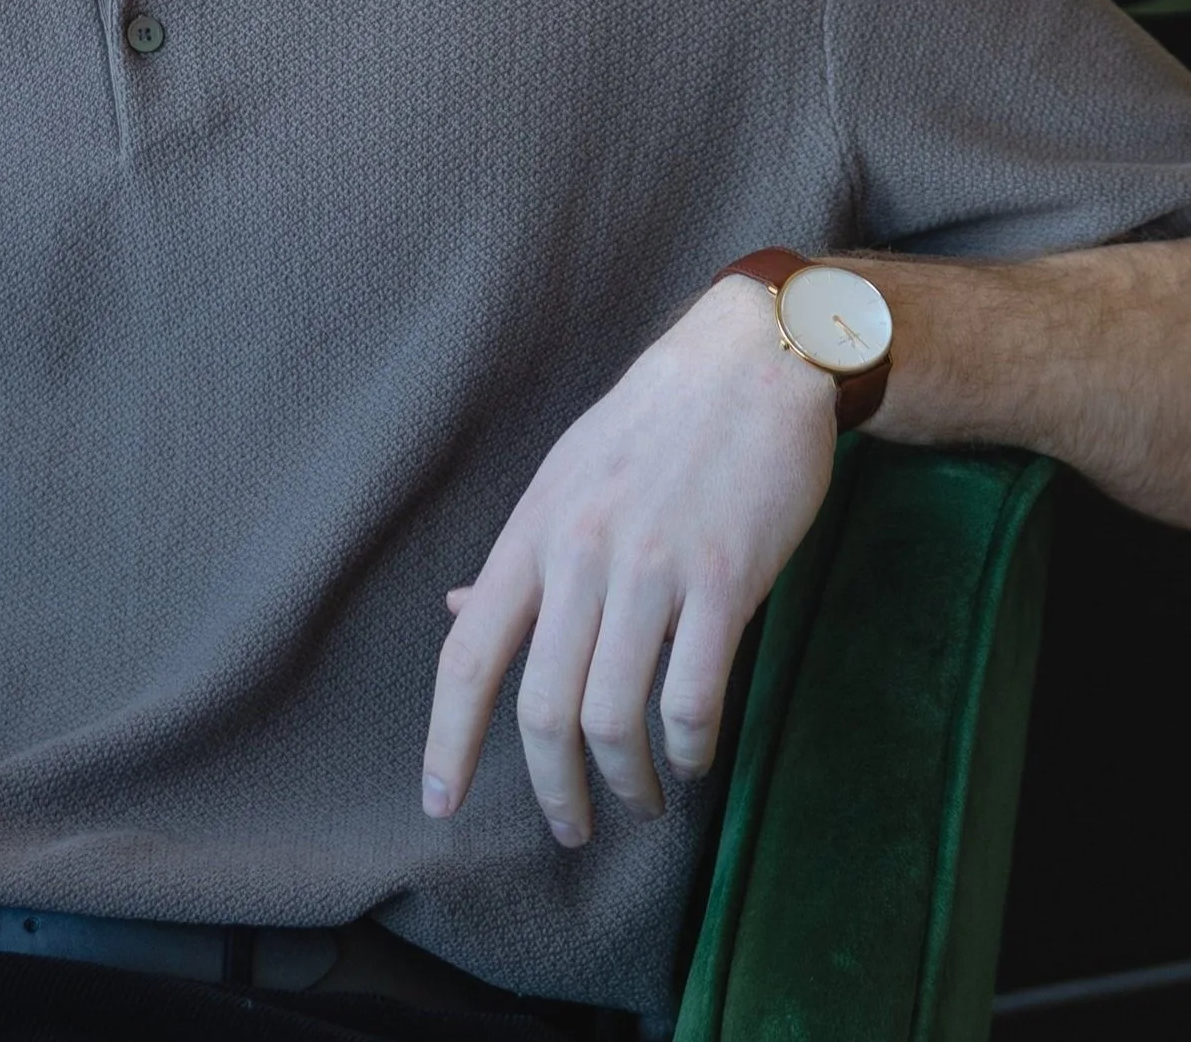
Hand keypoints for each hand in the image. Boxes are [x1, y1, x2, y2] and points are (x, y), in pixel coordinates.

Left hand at [421, 275, 838, 845]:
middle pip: (541, 706)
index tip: (440, 801)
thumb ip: (521, 556)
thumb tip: (458, 611)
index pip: (469, 651)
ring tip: (644, 803)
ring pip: (614, 716)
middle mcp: (580, 552)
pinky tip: (695, 757)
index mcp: (534, 530)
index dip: (447, 737)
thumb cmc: (654, 423)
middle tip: (571, 830)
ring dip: (627, 783)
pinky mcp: (724, 580)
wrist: (750, 360)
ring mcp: (652, 568)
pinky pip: (692, 696)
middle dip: (552, 789)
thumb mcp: (565, 476)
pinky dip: (689, 749)